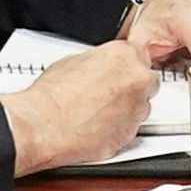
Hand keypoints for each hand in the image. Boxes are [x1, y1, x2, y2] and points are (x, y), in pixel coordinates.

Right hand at [0, 38, 165, 175]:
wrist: (44, 125)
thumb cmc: (53, 95)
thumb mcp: (74, 60)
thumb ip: (100, 61)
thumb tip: (101, 66)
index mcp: (125, 56)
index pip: (140, 55)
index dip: (127, 66)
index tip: (119, 73)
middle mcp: (138, 81)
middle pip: (146, 82)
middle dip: (131, 88)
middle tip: (107, 93)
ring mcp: (137, 109)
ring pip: (141, 108)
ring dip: (125, 110)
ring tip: (97, 112)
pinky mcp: (131, 134)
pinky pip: (130, 129)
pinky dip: (118, 129)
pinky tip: (97, 126)